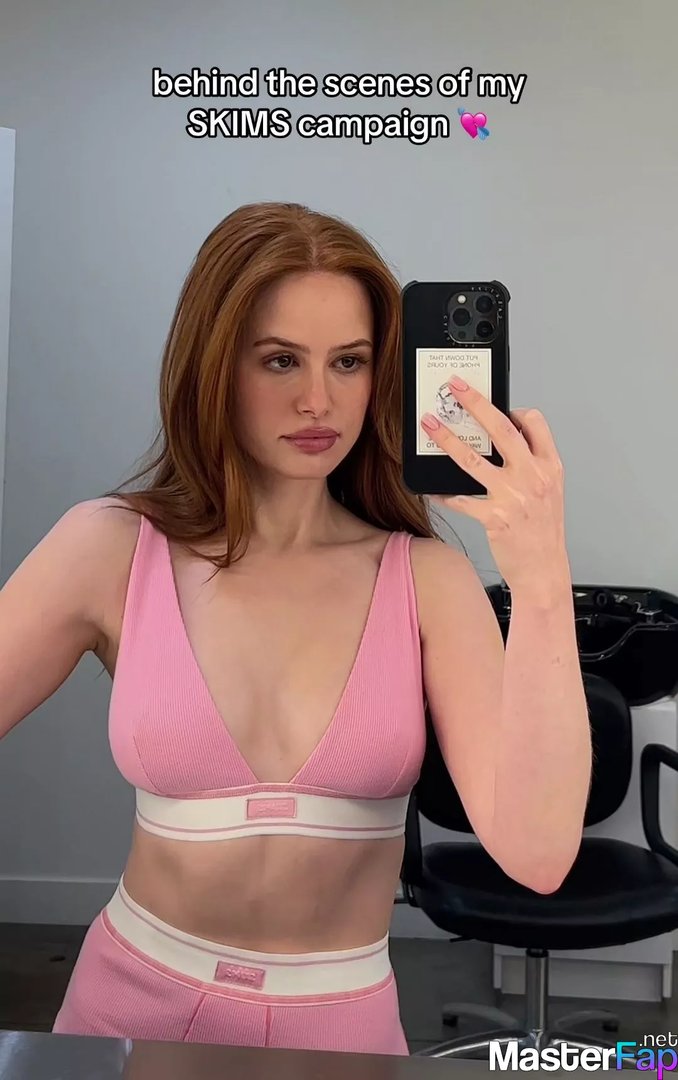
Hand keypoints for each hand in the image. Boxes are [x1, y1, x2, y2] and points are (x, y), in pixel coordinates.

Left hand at [420, 377, 569, 596]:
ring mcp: (514, 497)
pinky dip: (445, 493)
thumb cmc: (543, 532)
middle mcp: (534, 477)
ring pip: (473, 459)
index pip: (535, 423)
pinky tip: (433, 489)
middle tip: (455, 388)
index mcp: (550, 467)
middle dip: (476, 403)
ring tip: (430, 425)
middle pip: (502, 429)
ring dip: (447, 439)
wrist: (544, 570)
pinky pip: (462, 500)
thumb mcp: (549, 492)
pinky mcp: (495, 518)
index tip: (497, 402)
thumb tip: (502, 441)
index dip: (515, 409)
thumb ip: (531, 465)